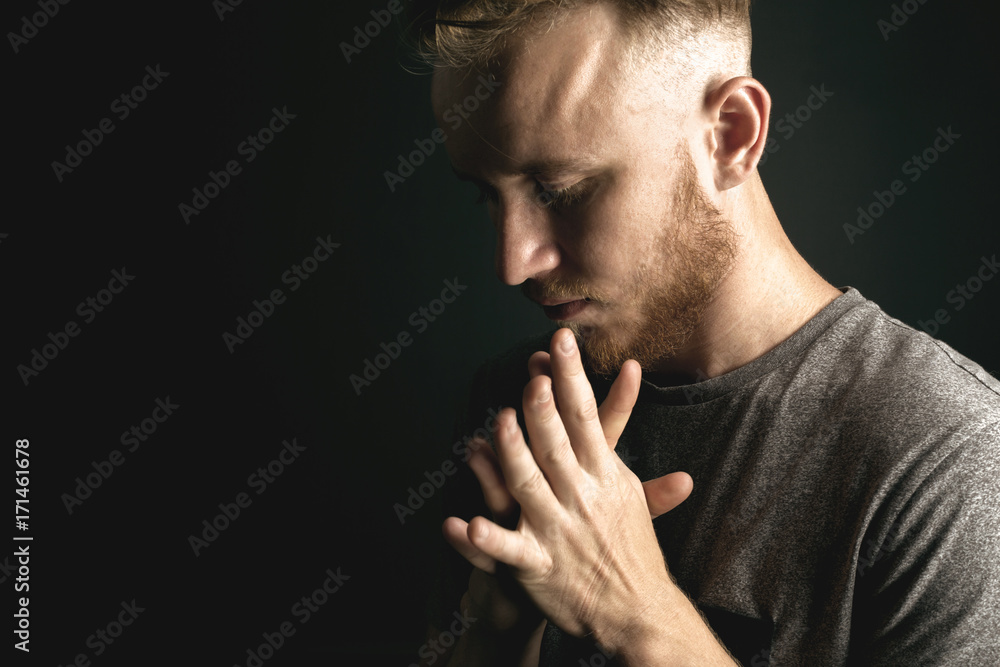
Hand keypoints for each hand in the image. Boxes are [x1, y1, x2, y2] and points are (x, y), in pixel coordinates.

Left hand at [443, 328, 692, 652]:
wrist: (636, 612)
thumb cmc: (631, 552)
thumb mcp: (635, 504)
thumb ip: (639, 467)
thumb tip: (671, 451)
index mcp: (605, 477)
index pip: (587, 417)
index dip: (572, 378)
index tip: (560, 343)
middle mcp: (582, 498)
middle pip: (558, 444)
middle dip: (545, 408)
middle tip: (534, 374)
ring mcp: (557, 529)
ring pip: (529, 485)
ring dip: (513, 454)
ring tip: (499, 425)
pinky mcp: (537, 563)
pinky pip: (508, 549)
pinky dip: (487, 538)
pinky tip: (464, 525)